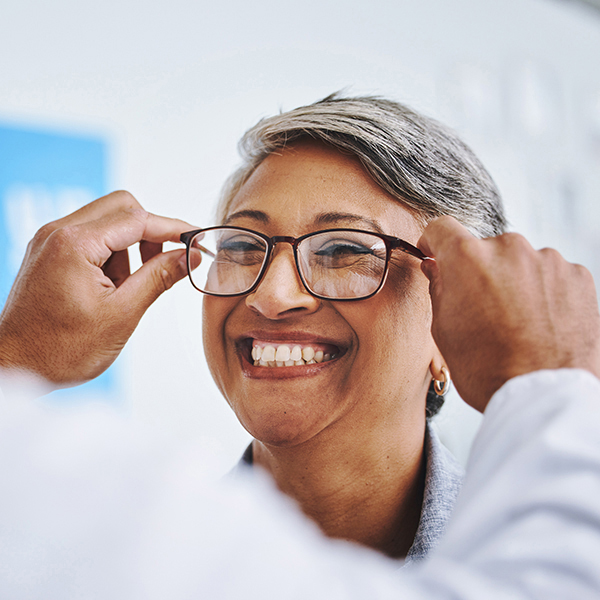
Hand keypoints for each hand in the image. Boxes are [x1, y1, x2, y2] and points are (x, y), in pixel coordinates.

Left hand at [0, 191, 196, 387]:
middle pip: (122, 207)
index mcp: (75, 244)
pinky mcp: (49, 251)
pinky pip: (91, 236)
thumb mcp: (122, 314)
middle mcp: (58, 232)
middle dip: (151, 232)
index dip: (174, 228)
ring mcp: (50, 240)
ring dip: (130, 245)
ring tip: (127, 287)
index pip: (138, 220)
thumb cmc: (61, 349)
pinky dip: (111, 254)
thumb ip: (159, 277)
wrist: (15, 366)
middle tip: (165, 263)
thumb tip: (190, 256)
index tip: (198, 240)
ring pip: (107, 220)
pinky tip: (111, 287)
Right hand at [418, 217, 599, 411]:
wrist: (541, 396)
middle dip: (480, 270)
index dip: (435, 243)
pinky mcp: (577, 276)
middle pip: (485, 248)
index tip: (437, 255)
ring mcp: (547, 260)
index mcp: (467, 258)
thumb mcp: (443, 329)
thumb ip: (438, 287)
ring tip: (517, 320)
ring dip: (515, 280)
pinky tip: (540, 322)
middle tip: (482, 307)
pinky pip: (551, 274)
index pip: (442, 228)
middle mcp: (509, 248)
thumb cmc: (486, 368)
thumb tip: (437, 266)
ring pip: (520, 261)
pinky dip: (544, 291)